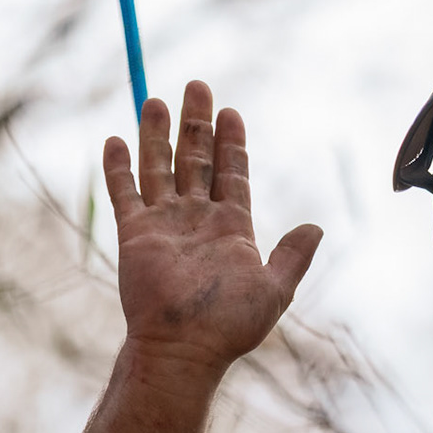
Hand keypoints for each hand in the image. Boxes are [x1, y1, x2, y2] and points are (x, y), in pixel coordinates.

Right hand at [103, 80, 321, 383]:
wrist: (185, 346)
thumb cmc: (231, 324)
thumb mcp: (275, 289)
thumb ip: (293, 256)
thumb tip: (316, 227)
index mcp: (232, 228)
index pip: (232, 173)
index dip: (233, 142)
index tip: (231, 111)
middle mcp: (197, 219)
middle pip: (197, 159)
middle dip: (197, 123)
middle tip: (197, 86)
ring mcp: (165, 224)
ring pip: (160, 166)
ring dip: (158, 134)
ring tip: (157, 98)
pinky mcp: (135, 233)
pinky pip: (125, 192)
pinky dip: (120, 166)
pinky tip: (116, 139)